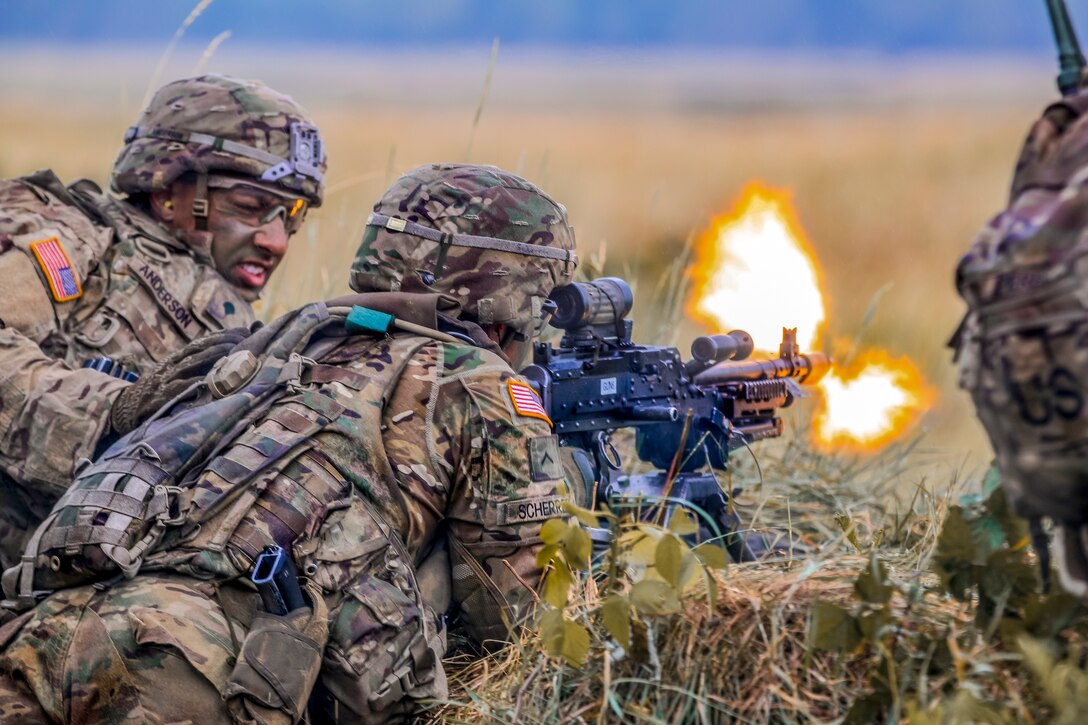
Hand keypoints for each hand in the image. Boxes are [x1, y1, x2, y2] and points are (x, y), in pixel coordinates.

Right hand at [109, 326, 250, 434]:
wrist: (126, 407)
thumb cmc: (159, 390)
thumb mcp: (177, 373)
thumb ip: (199, 365)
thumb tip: (228, 355)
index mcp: (177, 358)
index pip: (204, 342)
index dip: (224, 335)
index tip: (246, 330)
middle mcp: (172, 365)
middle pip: (199, 349)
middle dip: (222, 342)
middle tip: (244, 339)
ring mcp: (166, 379)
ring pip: (190, 363)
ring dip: (212, 356)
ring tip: (231, 351)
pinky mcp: (161, 396)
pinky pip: (178, 388)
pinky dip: (193, 383)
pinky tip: (208, 380)